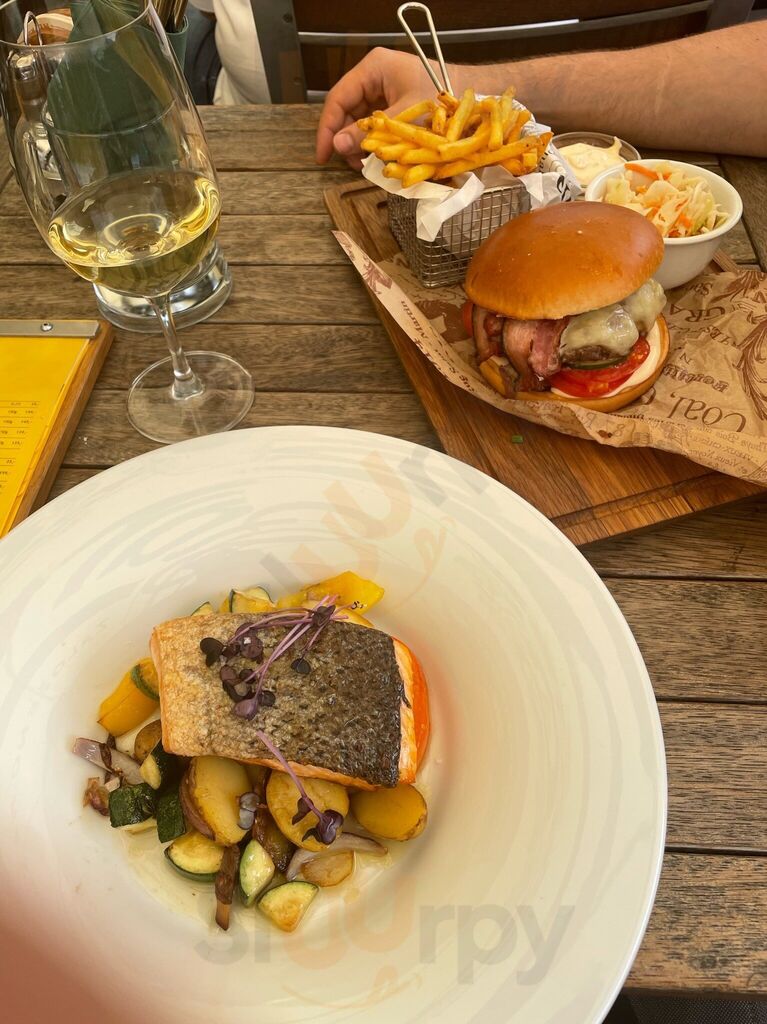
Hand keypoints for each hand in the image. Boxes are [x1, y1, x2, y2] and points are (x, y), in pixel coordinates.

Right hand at [315, 48, 439, 167]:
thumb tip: (339, 146)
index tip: (323, 155)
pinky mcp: (394, 101)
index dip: (328, 129)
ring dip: (360, 143)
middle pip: (347, 109)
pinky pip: (375, 122)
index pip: (338, 98)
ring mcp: (385, 88)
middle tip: (351, 164)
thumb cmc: (444, 100)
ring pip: (360, 118)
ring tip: (366, 164)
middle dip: (346, 139)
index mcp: (374, 68)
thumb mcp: (403, 119)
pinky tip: (378, 156)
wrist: (473, 98)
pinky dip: (374, 141)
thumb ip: (369, 133)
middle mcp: (375, 75)